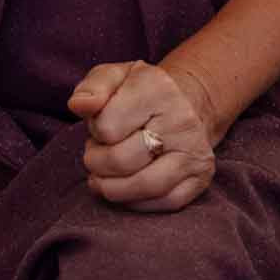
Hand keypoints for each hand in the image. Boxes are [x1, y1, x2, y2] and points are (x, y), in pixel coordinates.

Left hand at [68, 59, 222, 212]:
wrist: (186, 104)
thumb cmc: (138, 92)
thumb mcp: (112, 77)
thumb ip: (91, 88)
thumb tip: (78, 105)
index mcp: (157, 89)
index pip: (107, 128)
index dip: (94, 132)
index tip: (99, 127)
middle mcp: (181, 121)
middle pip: (122, 161)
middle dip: (97, 162)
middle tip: (94, 155)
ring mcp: (195, 152)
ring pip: (145, 186)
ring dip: (112, 188)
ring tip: (101, 178)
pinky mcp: (201, 178)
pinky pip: (166, 202)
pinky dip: (137, 202)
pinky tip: (124, 189)